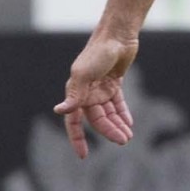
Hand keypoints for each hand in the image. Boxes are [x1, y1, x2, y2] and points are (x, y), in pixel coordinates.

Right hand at [53, 35, 138, 159]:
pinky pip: (118, 103)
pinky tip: (130, 123)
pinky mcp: (114, 83)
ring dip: (118, 125)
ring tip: (128, 136)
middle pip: (97, 120)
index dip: (77, 138)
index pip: (74, 121)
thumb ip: (74, 94)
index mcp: (76, 91)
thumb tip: (59, 111)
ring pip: (109, 114)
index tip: (83, 155)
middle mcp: (87, 92)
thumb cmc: (98, 52)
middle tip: (123, 141)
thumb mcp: (84, 73)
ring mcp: (101, 88)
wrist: (117, 34)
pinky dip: (123, 114)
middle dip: (109, 131)